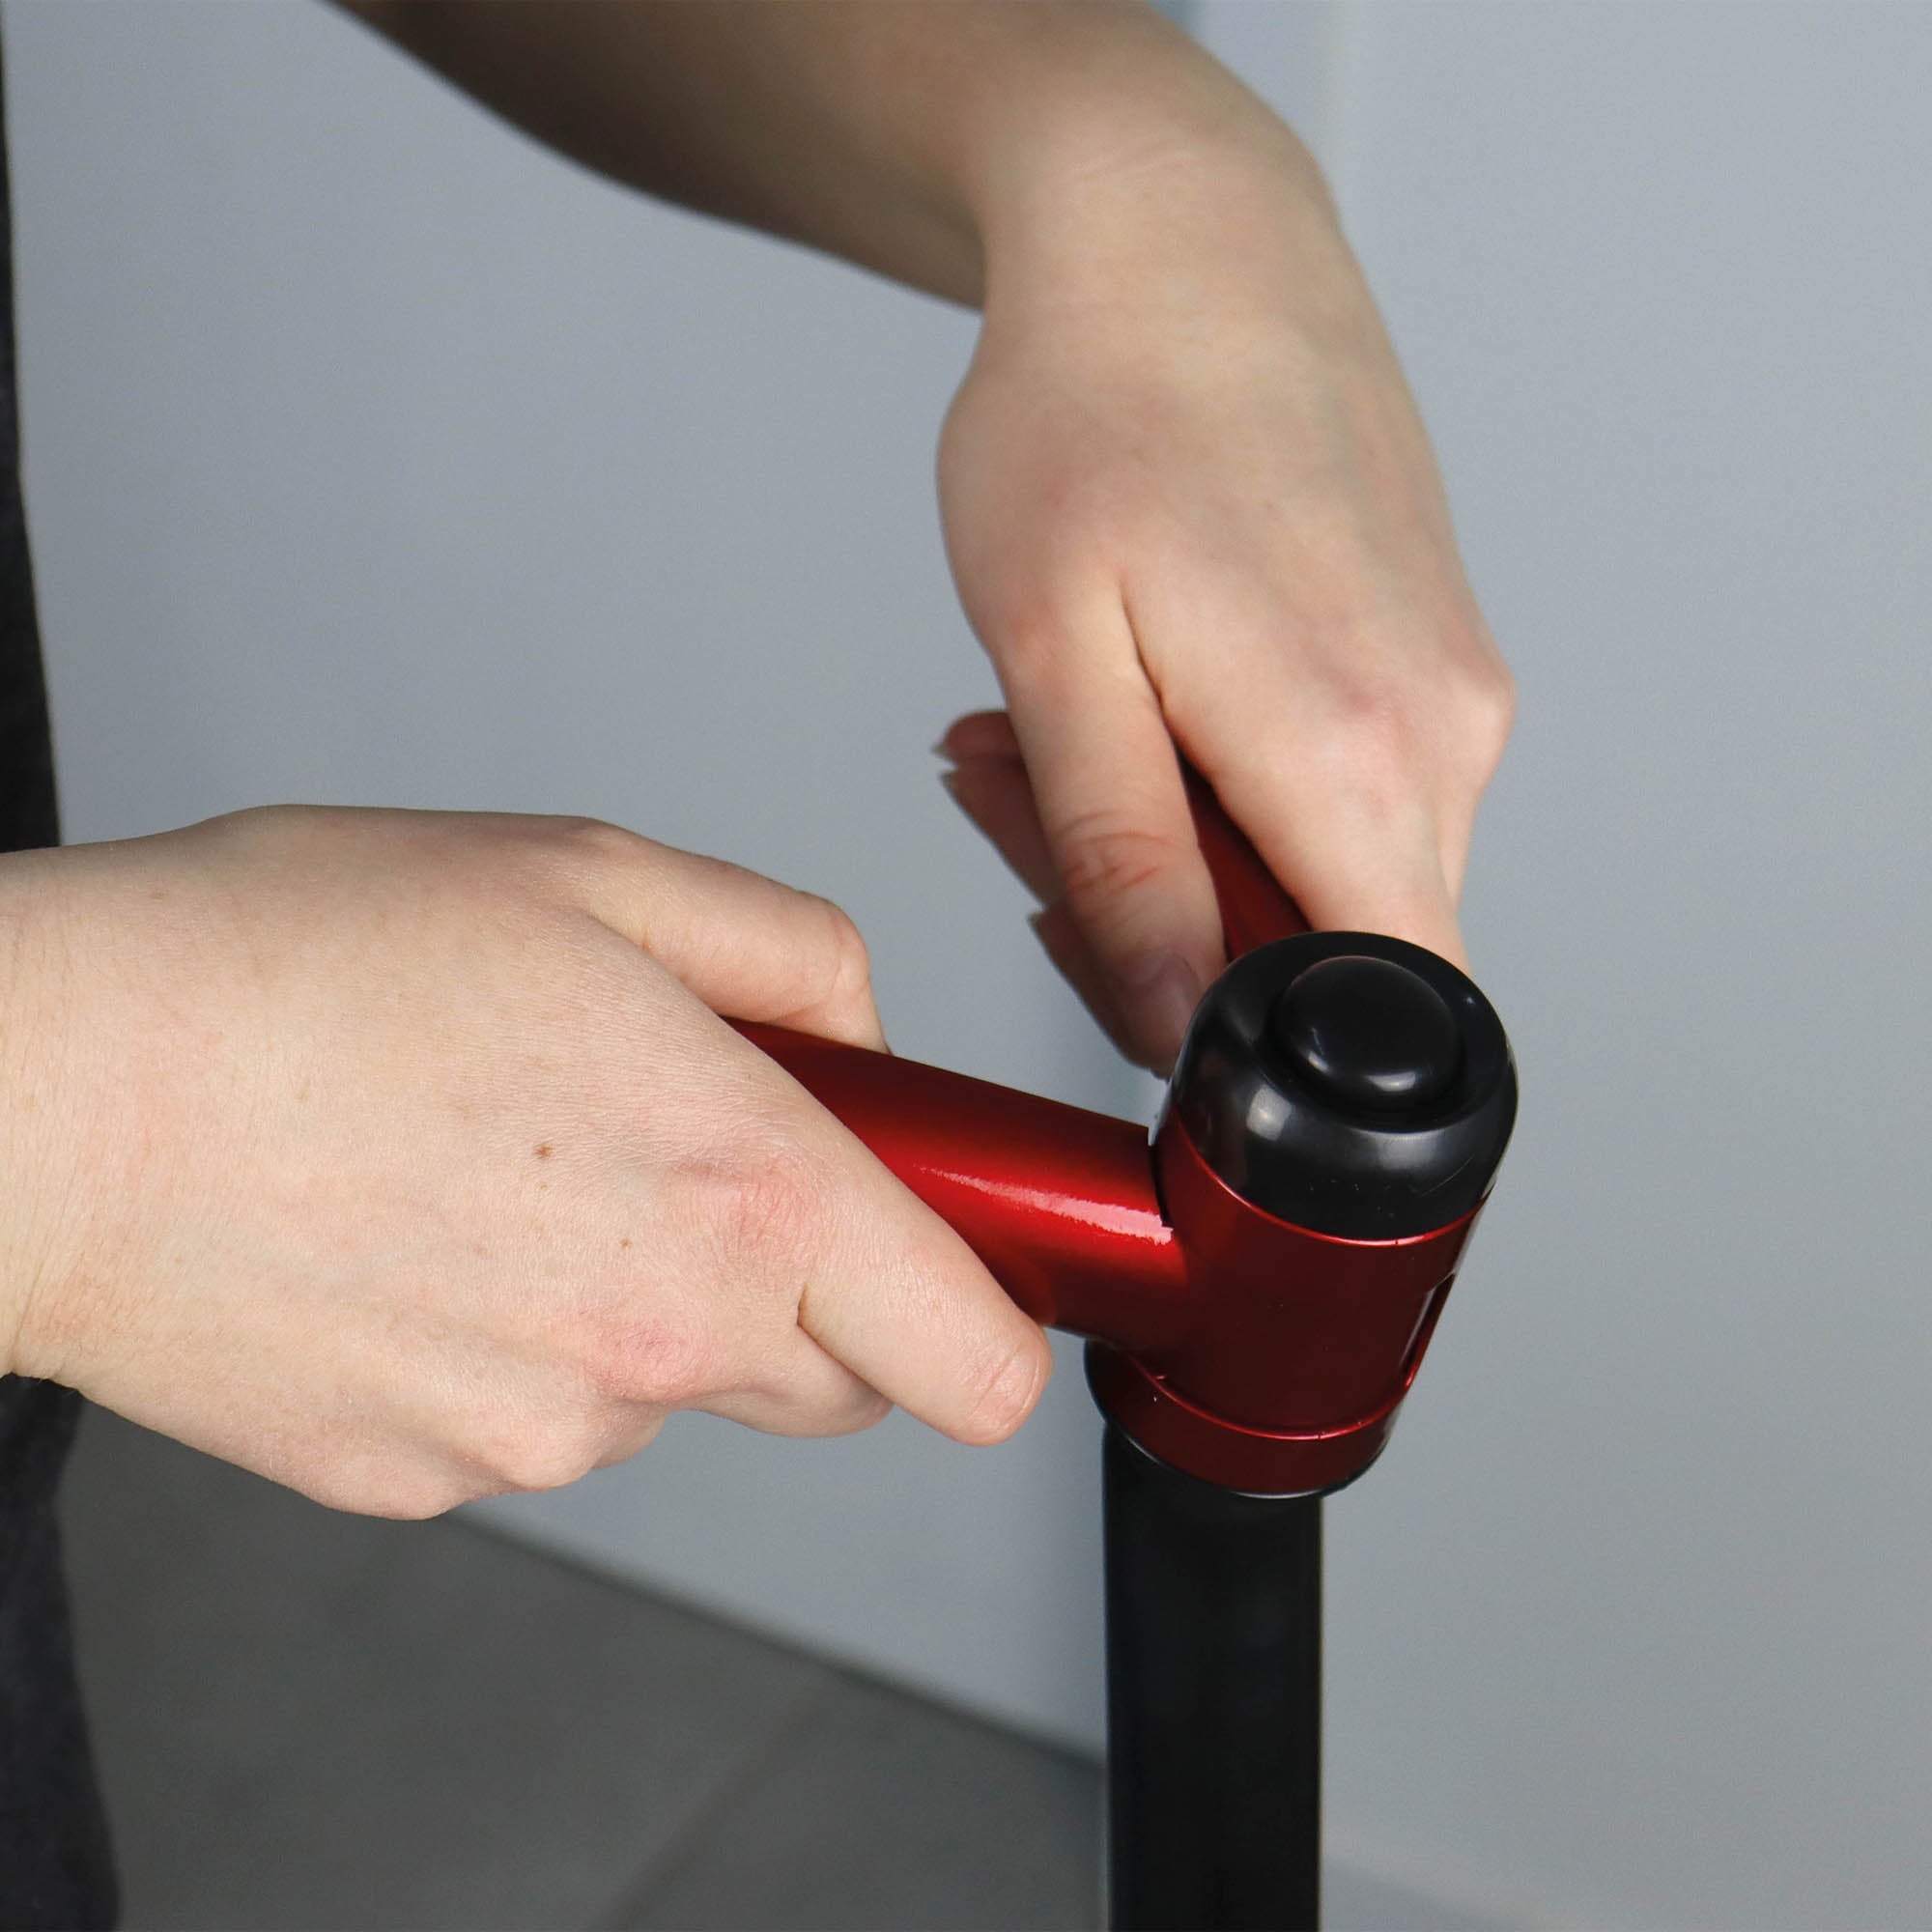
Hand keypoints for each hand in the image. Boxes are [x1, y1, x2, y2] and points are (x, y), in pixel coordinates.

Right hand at [0, 808, 1047, 1516]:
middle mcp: (660, 1339)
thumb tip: (867, 1056)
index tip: (956, 1260)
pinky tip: (421, 1237)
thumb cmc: (302, 959)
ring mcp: (541, 1430)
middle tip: (698, 1159)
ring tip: (509, 1167)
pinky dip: (520, 1345)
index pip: (977, 1363)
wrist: (54, 1094)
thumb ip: (797, 957)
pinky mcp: (429, 1478)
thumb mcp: (599, 876)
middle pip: (843, 1383)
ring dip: (649, 1304)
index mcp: (743, 1191)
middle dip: (814, 1290)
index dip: (992, 1318)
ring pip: (680, 1395)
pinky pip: (541, 1421)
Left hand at [936, 118, 1513, 1069]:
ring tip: (1068, 717)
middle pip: (1322, 953)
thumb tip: (1176, 1028)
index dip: (1232, 1047)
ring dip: (1176, 843)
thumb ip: (1122, 863)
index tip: (1116, 967)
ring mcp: (1456, 696)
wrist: (1183, 240)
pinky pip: (1336, 792)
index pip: (1362, 1019)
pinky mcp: (1435, 663)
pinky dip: (1224, 784)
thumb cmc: (1094, 413)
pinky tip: (1146, 691)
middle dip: (1158, 924)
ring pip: (1316, 871)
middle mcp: (1448, 737)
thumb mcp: (1057, 657)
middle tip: (1027, 802)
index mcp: (1361, 753)